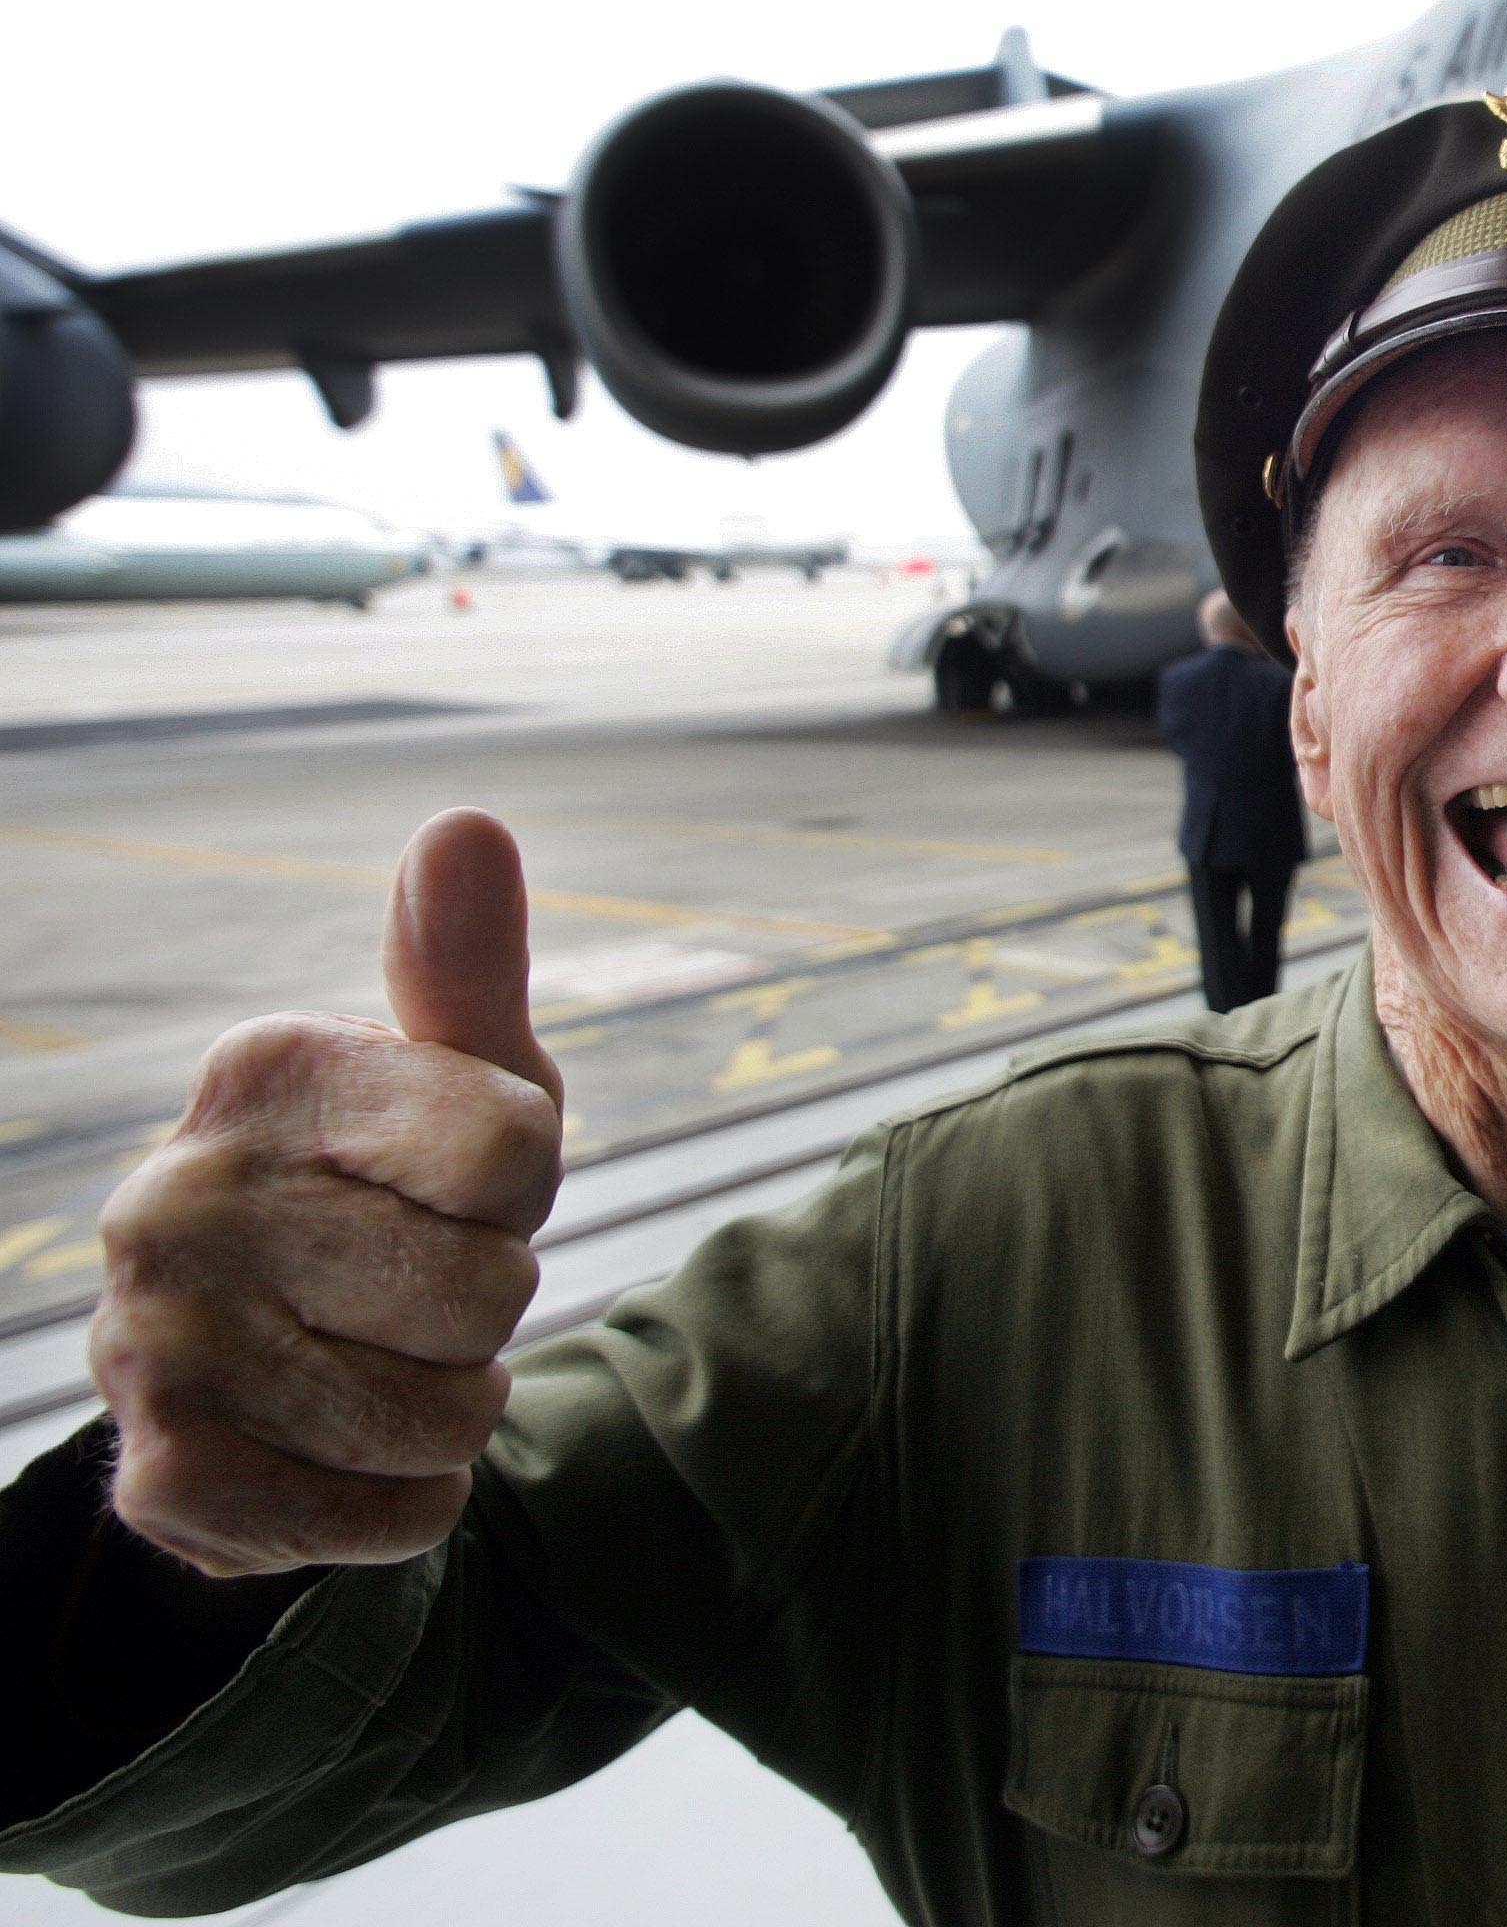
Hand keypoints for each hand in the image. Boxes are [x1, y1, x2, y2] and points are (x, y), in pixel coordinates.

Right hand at [90, 812, 564, 1576]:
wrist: (260, 1376)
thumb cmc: (399, 1193)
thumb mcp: (461, 1076)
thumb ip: (466, 963)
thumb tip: (465, 824)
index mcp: (259, 1074)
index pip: (512, 1143)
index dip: (522, 1182)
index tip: (461, 1180)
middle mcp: (173, 1197)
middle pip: (489, 1287)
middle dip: (488, 1306)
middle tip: (412, 1291)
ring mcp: (152, 1343)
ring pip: (448, 1411)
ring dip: (454, 1409)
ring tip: (382, 1366)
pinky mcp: (167, 1479)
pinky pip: (393, 1515)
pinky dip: (408, 1504)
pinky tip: (344, 1452)